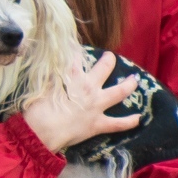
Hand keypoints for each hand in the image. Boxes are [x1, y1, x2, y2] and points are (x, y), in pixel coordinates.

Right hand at [21, 49, 141, 154]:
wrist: (43, 131)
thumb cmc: (38, 110)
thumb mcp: (41, 87)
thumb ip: (50, 77)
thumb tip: (52, 69)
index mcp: (72, 76)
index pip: (76, 57)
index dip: (78, 51)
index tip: (77, 47)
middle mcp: (89, 87)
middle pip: (103, 68)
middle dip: (108, 61)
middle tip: (110, 57)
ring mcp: (96, 105)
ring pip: (118, 92)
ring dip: (128, 85)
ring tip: (134, 80)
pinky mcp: (98, 123)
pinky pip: (117, 124)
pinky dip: (129, 122)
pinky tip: (138, 118)